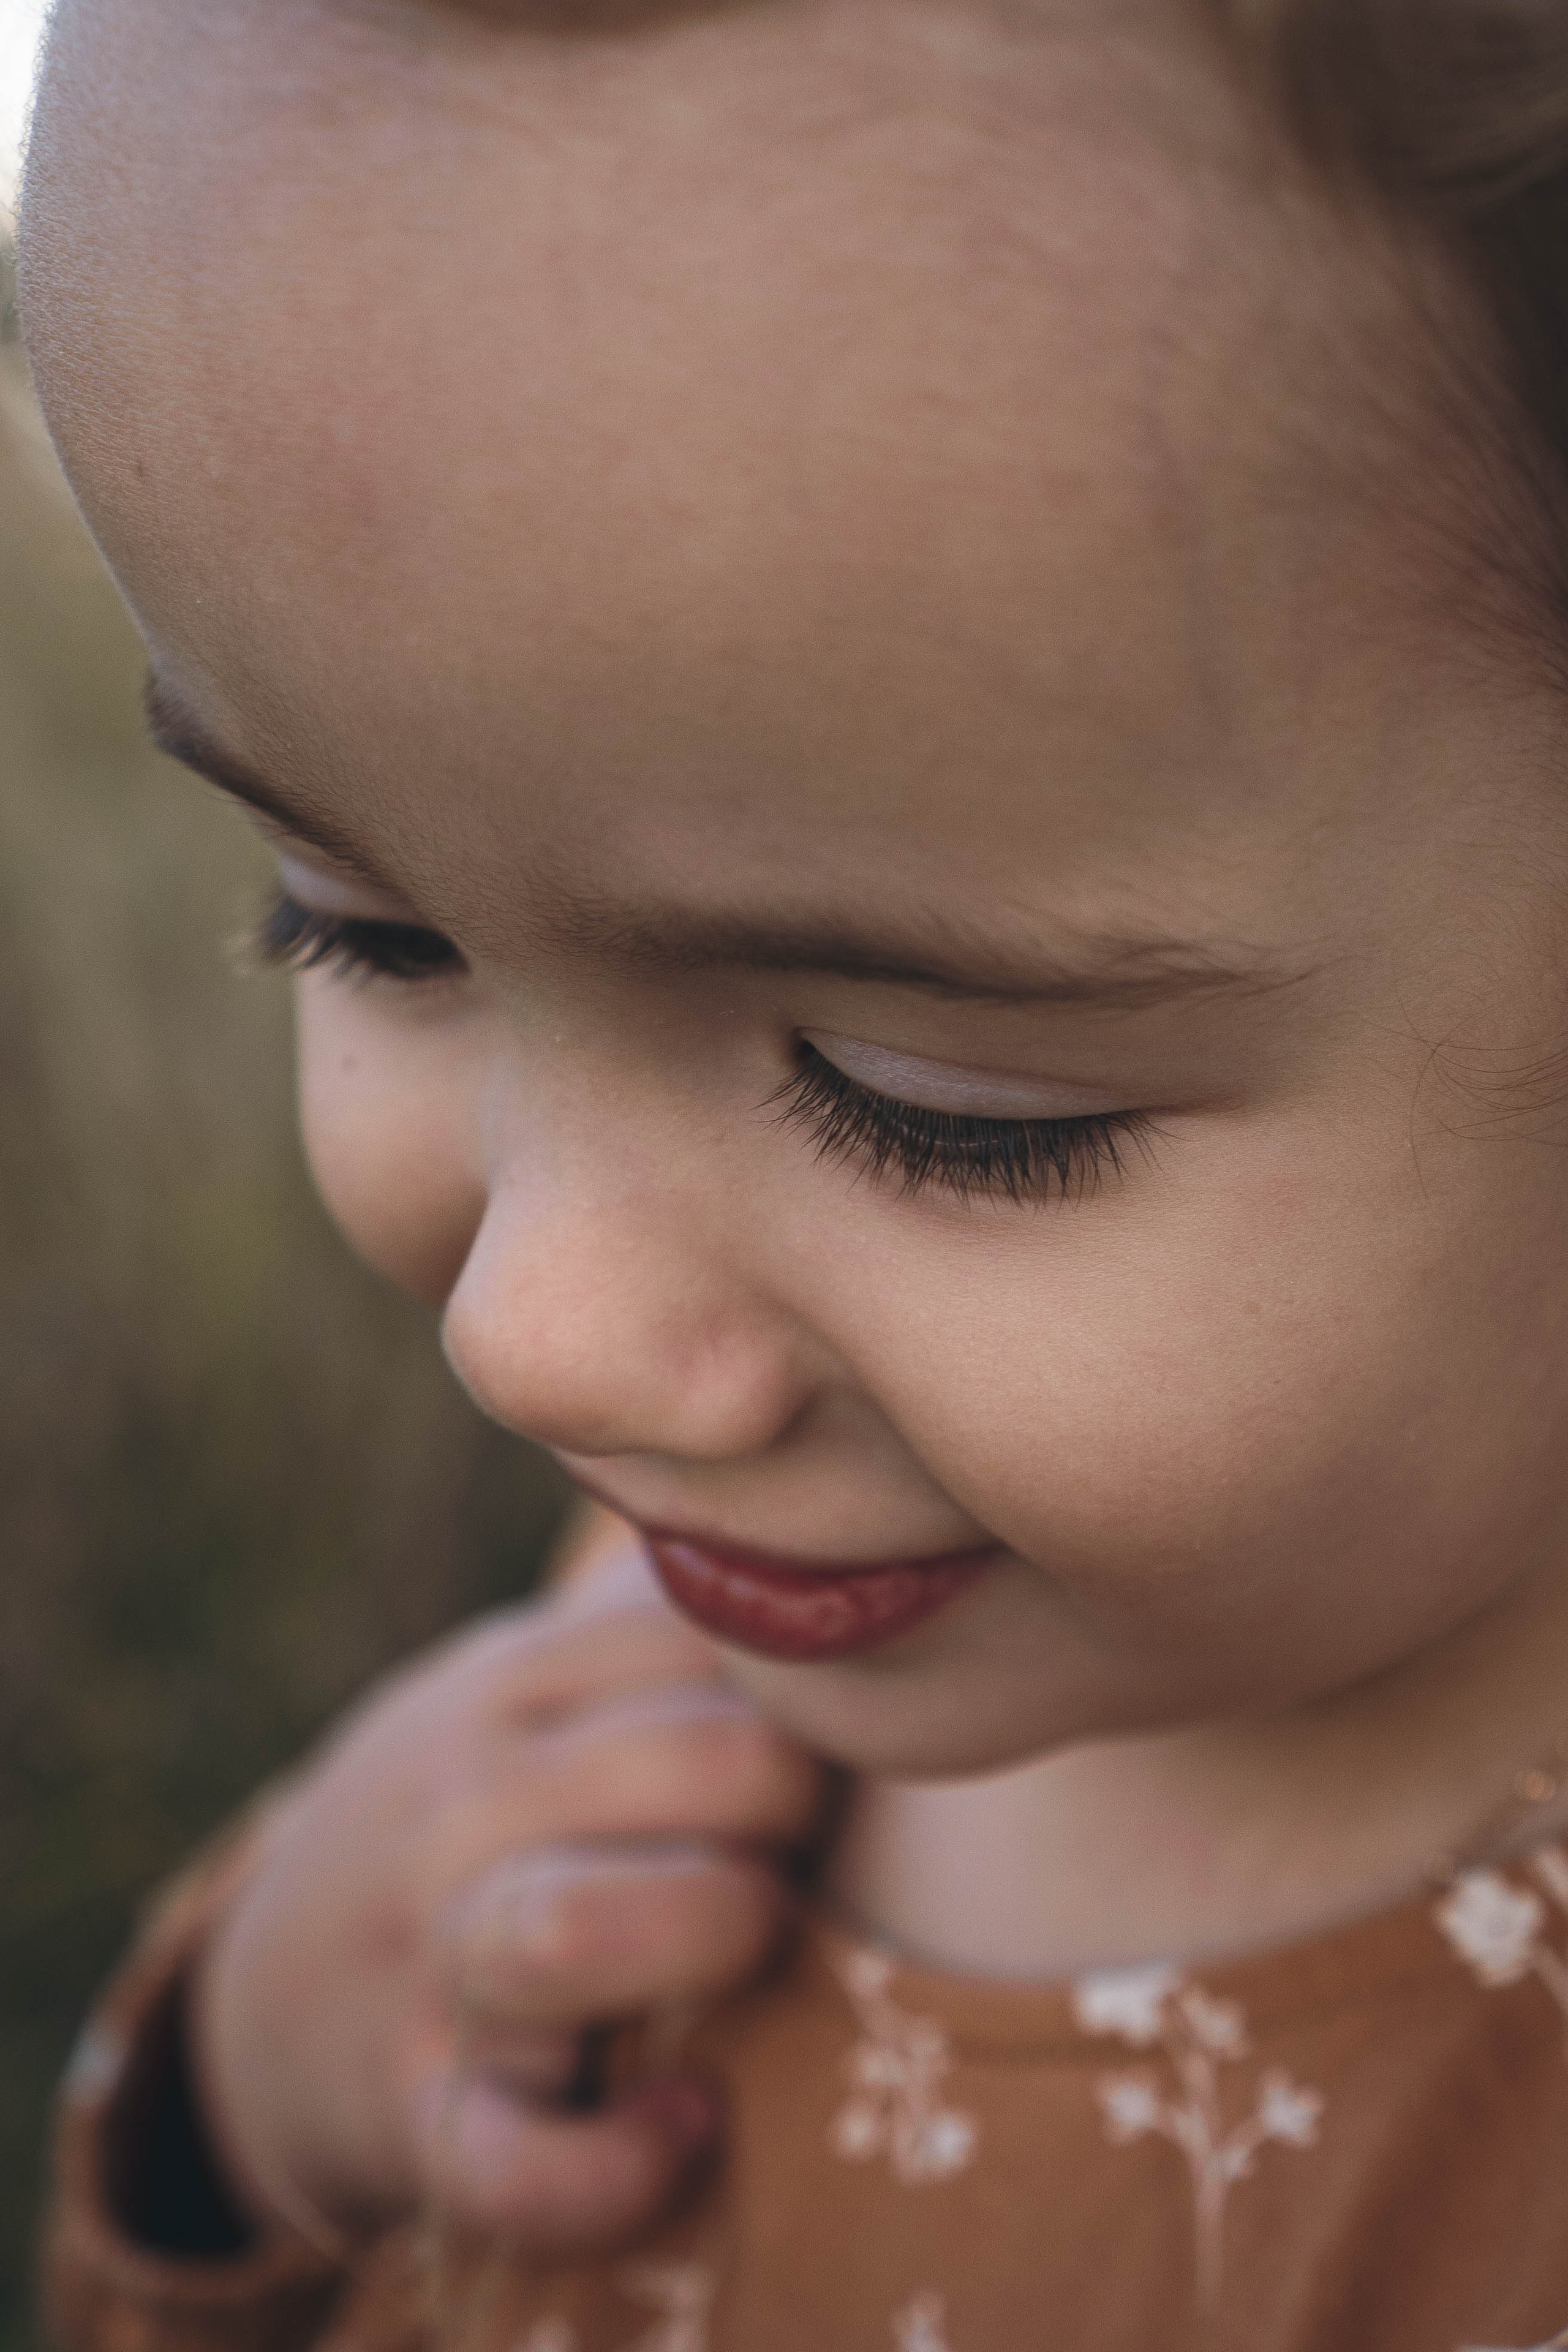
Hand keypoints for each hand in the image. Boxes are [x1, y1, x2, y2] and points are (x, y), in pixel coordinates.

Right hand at [193, 1521, 825, 2253]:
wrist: (273, 1994)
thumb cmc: (473, 1814)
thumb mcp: (527, 1685)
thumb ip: (655, 1614)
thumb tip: (811, 1510)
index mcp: (511, 1684)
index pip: (708, 1636)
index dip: (807, 1684)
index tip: (815, 1725)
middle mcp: (464, 1805)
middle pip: (698, 1766)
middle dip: (797, 1805)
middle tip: (796, 1837)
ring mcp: (431, 1958)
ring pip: (584, 1926)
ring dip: (717, 1928)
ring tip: (749, 1935)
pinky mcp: (418, 2113)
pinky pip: (519, 2158)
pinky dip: (615, 2163)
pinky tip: (688, 2121)